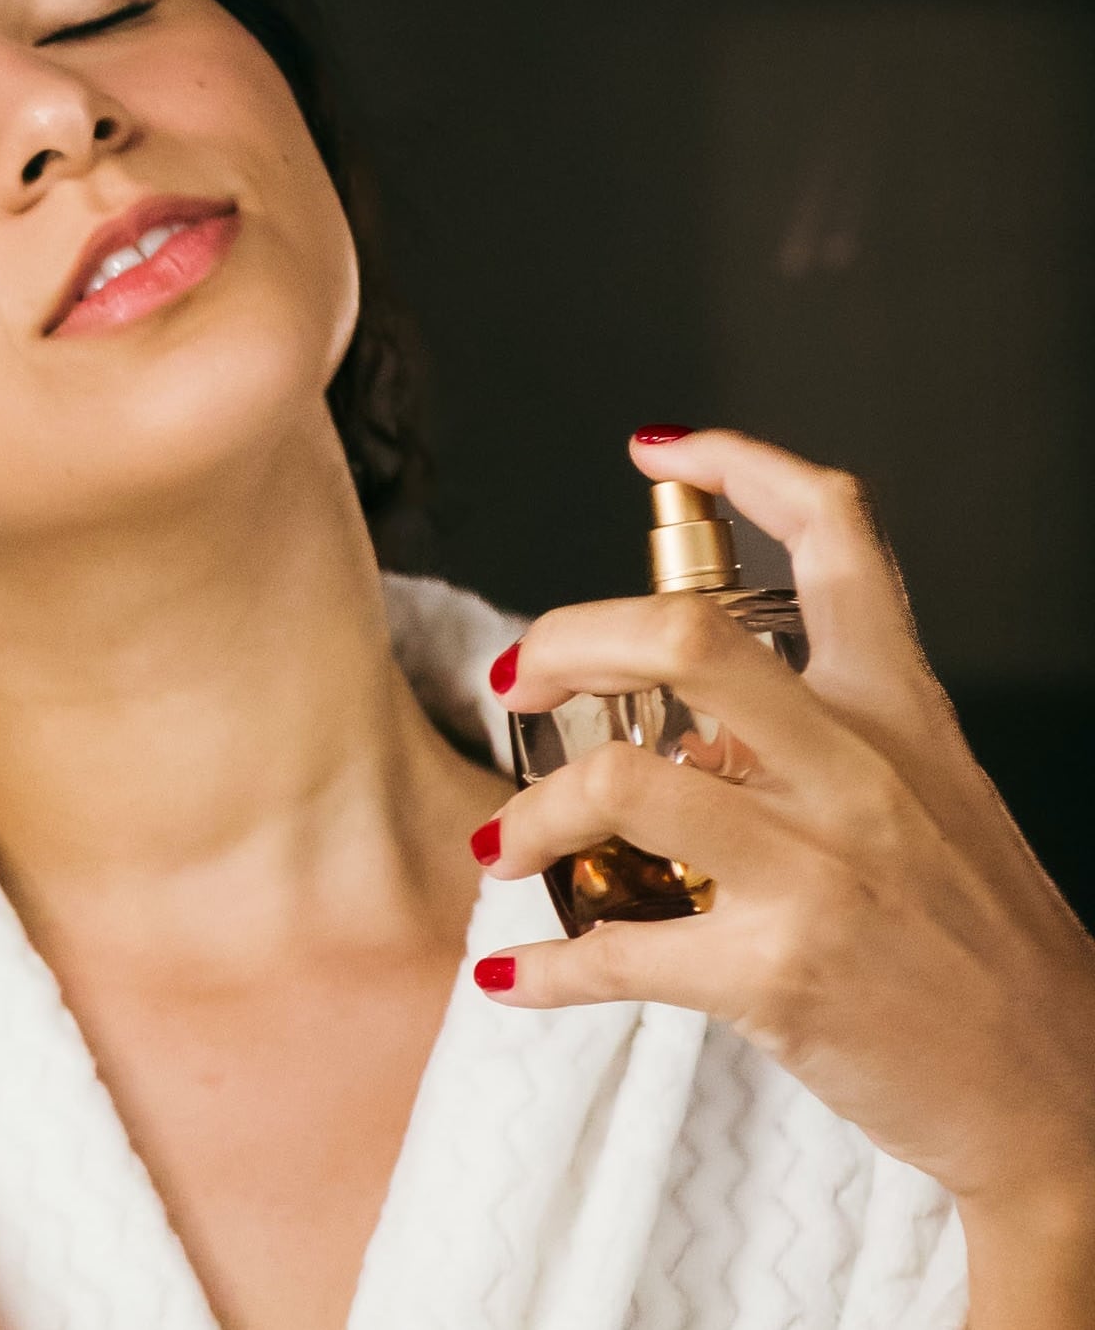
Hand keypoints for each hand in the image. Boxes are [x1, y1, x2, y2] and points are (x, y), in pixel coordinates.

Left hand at [483, 429, 1094, 1312]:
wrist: (1061, 1093)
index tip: (659, 451)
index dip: (740, 466)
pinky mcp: (776, 974)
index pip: (838, 538)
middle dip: (563, 643)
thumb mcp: (933, 802)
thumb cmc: (983, 948)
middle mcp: (859, 773)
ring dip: (531, 814)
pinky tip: (515, 970)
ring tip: (506, 846)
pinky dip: (542, 964)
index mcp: (901, 714)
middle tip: (516, 682)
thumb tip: (684, 729)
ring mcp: (818, 872)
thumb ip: (820, 744)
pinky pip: (616, 950)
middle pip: (683, 638)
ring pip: (622, 782)